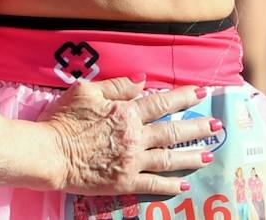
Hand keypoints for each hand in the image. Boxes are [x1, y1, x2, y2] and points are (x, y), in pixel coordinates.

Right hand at [43, 78, 213, 196]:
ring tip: (209, 155)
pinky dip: (171, 185)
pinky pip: (154, 184)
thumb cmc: (63, 120)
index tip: (201, 93)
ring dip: (192, 156)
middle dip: (197, 127)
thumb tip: (143, 80)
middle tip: (216, 125)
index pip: (161, 103)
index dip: (183, 97)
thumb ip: (116, 86)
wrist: (50, 154)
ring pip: (169, 158)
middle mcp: (135, 137)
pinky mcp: (125, 182)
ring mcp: (132, 162)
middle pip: (173, 131)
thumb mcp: (85, 92)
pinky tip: (184, 184)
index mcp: (126, 113)